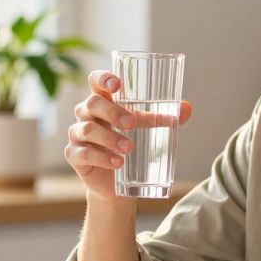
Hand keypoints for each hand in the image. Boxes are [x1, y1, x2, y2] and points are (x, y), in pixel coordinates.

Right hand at [65, 70, 192, 202]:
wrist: (116, 182)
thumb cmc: (128, 145)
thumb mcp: (146, 129)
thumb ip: (163, 118)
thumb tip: (186, 108)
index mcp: (102, 101)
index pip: (95, 81)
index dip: (102, 79)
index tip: (117, 85)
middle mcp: (86, 115)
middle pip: (91, 104)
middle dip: (112, 112)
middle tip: (131, 123)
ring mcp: (77, 135)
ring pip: (87, 129)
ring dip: (109, 138)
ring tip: (129, 149)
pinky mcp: (74, 156)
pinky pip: (83, 153)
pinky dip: (102, 158)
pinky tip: (118, 163)